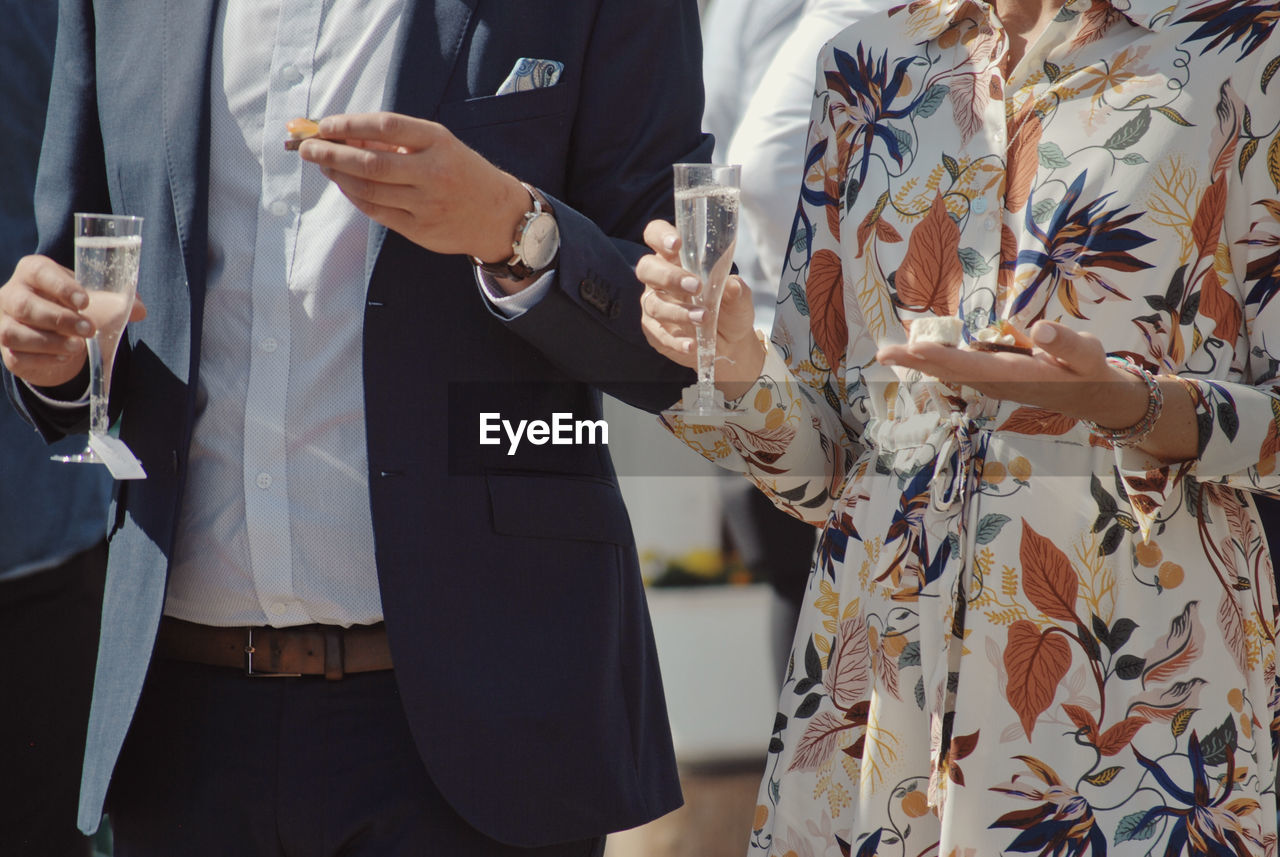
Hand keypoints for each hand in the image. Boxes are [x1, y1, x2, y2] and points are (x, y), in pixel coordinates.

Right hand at [0, 255, 146, 388]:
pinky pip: (16, 356)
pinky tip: (64, 358)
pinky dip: (42, 359)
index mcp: (33, 272)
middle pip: (24, 305)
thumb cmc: (74, 307)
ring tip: (78, 347)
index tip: (86, 302)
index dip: (61, 286)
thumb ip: (117, 302)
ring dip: (49, 342)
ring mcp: (3, 322)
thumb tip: (140, 309)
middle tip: (89, 329)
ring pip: (13, 333)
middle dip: (59, 319)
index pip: (40, 272)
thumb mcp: (95, 300)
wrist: (55, 333)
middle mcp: (11, 294)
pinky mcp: (6, 350)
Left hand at [298, 112, 529, 264]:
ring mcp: (427, 204)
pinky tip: (345, 186)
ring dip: (339, 176)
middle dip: (331, 154)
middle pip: (371, 162)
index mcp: (439, 142)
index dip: (349, 125)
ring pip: (369, 189)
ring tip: (323, 165)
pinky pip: (377, 211)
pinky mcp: (421, 230)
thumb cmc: (461, 172)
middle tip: (306, 148)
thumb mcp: (438, 145)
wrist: (498, 215)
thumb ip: (396, 141)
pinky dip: (355, 197)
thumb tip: (343, 135)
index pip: (386, 127)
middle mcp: (434, 173)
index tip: (324, 125)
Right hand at [635, 219, 760, 399]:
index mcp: (675, 259)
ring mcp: (654, 305)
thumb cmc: (730, 310)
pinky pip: (659, 334)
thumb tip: (733, 285)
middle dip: (669, 276)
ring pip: (654, 304)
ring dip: (678, 311)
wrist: (731, 344)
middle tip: (695, 286)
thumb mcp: (740, 299)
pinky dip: (676, 341)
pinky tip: (692, 344)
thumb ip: (736, 290)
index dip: (661, 236)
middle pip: (647, 268)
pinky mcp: (654, 331)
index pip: (656, 236)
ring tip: (703, 319)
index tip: (677, 243)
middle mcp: (659, 280)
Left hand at [876, 320, 1147, 425]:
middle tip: (883, 352)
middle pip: (951, 371)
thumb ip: (1064, 343)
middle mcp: (997, 382)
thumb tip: (1039, 329)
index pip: (973, 366)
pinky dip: (935, 360)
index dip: (943, 357)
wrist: (1092, 396)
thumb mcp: (1086, 354)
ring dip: (920, 361)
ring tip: (888, 352)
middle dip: (917, 361)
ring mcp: (993, 382)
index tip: (916, 349)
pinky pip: (958, 369)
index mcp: (1016, 376)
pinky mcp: (994, 378)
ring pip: (951, 371)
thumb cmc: (1089, 371)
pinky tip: (917, 353)